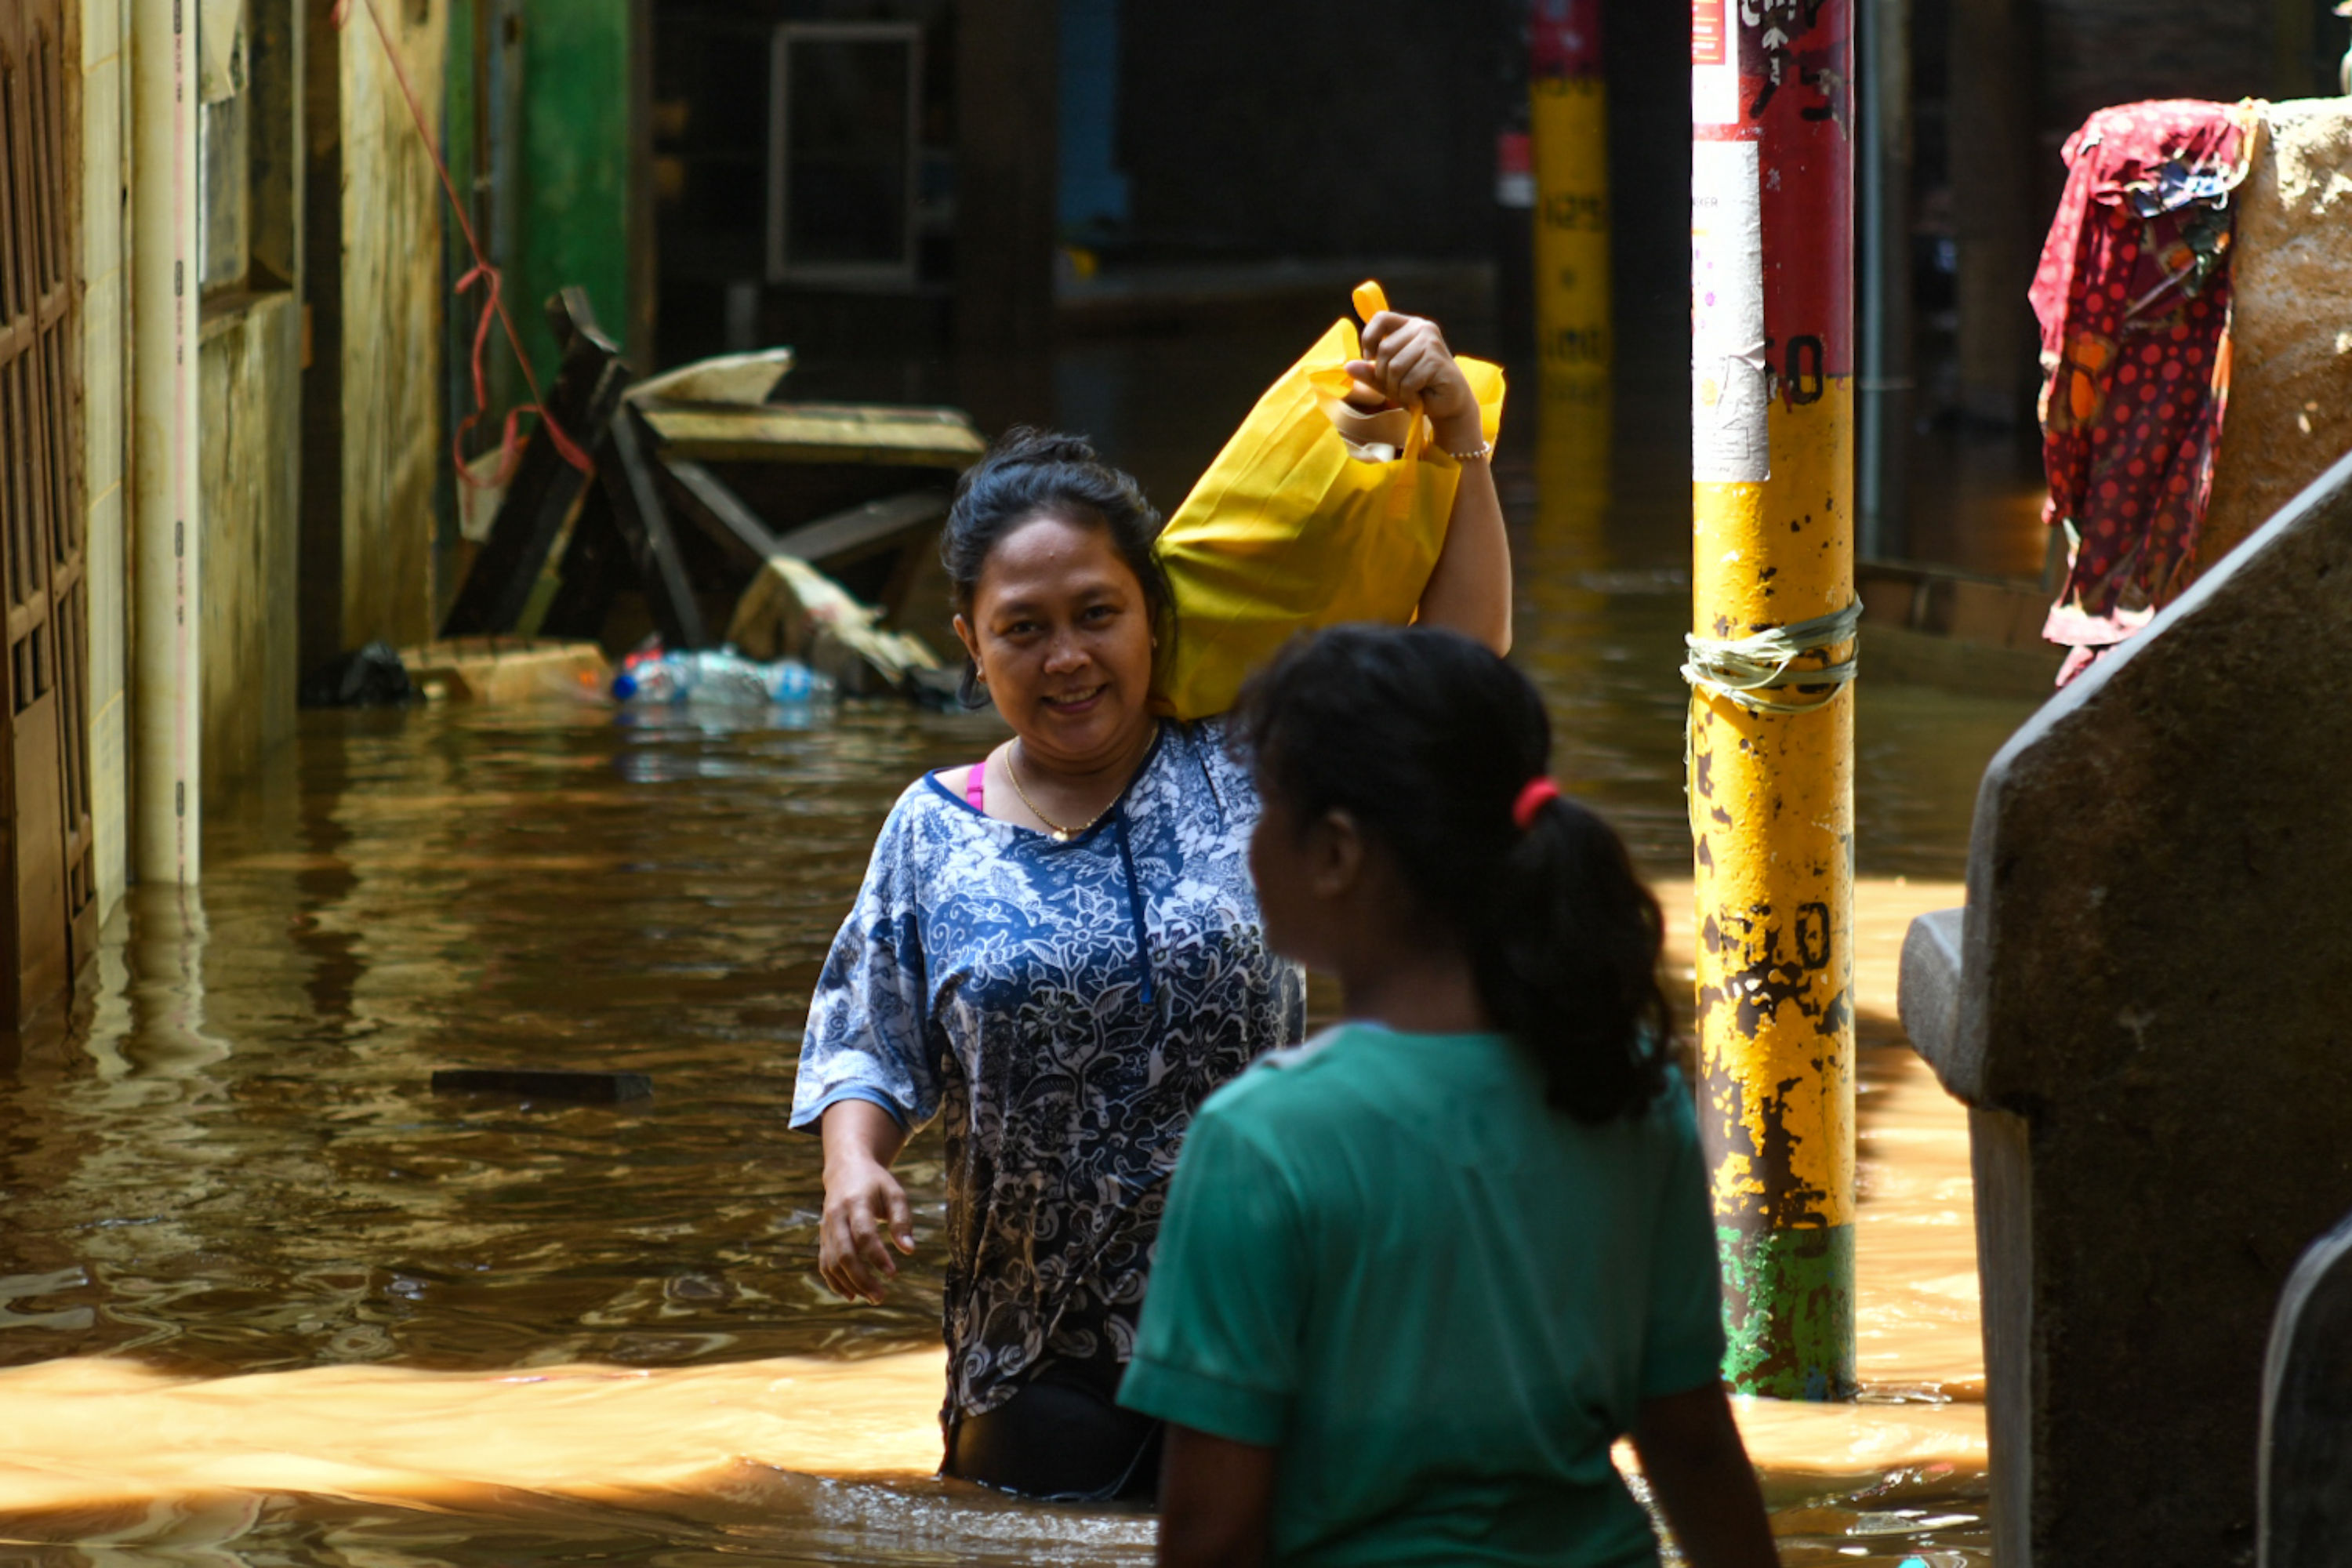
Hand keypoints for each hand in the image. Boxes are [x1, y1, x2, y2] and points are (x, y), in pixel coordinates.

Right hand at [819, 1152, 914, 1303]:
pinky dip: (835, 1282)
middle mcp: (836, 1216)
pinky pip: (824, 1264)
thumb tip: (909, 1250)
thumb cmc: (876, 1183)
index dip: (877, 1256)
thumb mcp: (894, 1193)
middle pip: (844, 1253)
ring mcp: (826, 1228)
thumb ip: (902, 1221)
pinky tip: (852, 1295)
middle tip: (880, 1297)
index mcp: (856, 1202)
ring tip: (873, 1298)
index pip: (864, 1234)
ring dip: (850, 1284)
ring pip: (831, 1263)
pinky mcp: (822, 1237)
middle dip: (861, 1278)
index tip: (893, 1274)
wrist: (846, 1170)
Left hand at [1345, 313, 1482, 451]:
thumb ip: (1369, 372)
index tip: (1370, 359)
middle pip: (1384, 349)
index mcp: (1409, 326)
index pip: (1380, 318)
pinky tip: (1418, 397)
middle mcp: (1422, 328)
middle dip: (1384, 375)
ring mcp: (1431, 343)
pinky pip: (1408, 381)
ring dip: (1397, 388)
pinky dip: (1408, 395)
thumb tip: (1348, 366)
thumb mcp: (1388, 380)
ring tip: (1410, 392)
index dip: (1368, 338)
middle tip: (1399, 387)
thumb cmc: (1418, 388)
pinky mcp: (1436, 361)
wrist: (1449, 404)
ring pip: (1394, 367)